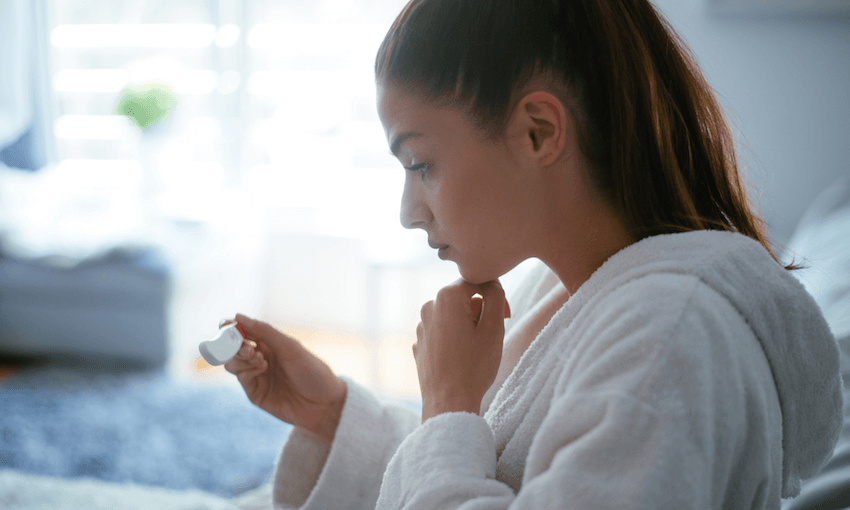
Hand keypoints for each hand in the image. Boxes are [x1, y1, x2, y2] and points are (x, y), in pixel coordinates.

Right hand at [223, 314, 346, 443]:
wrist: (324, 403)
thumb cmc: (312, 371)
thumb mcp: (289, 346)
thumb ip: (264, 331)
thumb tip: (237, 316)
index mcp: (270, 344)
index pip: (243, 332)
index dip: (232, 328)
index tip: (226, 325)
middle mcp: (261, 358)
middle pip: (233, 348)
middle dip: (234, 344)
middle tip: (246, 346)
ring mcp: (257, 376)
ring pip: (233, 363)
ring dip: (240, 357)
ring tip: (257, 357)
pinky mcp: (255, 393)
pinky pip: (242, 377)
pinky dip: (248, 369)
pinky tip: (263, 367)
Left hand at [414, 280, 509, 421]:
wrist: (448, 402)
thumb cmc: (474, 366)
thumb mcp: (494, 328)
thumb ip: (495, 297)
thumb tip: (491, 283)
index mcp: (446, 297)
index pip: (477, 282)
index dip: (495, 295)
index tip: (505, 316)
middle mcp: (429, 306)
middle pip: (462, 298)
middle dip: (479, 311)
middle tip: (492, 334)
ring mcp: (421, 326)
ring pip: (451, 316)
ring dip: (466, 325)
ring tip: (475, 349)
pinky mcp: (419, 343)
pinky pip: (442, 332)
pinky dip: (454, 338)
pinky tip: (461, 358)